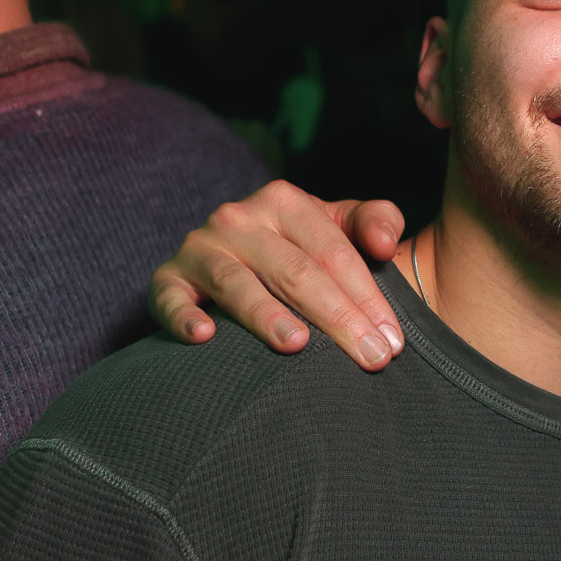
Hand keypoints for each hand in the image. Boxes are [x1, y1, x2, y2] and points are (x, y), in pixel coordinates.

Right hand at [148, 181, 407, 369]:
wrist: (232, 259)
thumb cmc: (299, 248)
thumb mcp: (337, 226)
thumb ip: (374, 220)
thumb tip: (386, 244)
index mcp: (284, 201)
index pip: (334, 253)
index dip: (368, 297)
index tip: (392, 341)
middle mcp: (238, 219)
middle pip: (295, 272)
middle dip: (337, 318)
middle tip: (369, 358)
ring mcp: (200, 248)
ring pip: (238, 284)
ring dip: (266, 315)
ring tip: (296, 345)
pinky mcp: (167, 279)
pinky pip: (170, 297)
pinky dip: (183, 316)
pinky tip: (204, 337)